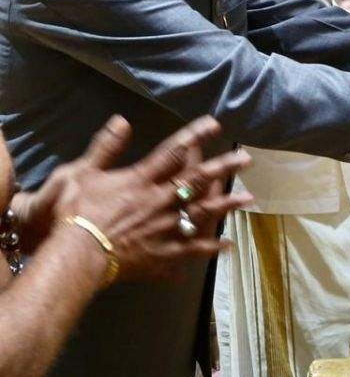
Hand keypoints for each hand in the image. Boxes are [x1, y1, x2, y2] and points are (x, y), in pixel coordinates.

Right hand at [41, 116, 252, 280]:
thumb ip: (105, 147)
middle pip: (198, 181)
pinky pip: (192, 250)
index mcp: (141, 180)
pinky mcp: (162, 254)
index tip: (215, 124)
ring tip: (248, 198)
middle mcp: (160, 201)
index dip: (195, 136)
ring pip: (203, 213)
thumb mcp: (81, 173)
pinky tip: (227, 245)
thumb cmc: (74, 213)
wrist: (75, 256)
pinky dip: (211, 248)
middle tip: (246, 159)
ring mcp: (164, 228)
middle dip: (223, 167)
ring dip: (227, 204)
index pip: (173, 152)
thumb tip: (122, 120)